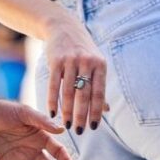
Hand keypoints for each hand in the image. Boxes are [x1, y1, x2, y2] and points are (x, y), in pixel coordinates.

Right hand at [43, 17, 107, 133]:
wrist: (64, 28)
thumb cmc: (83, 51)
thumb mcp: (95, 65)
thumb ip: (98, 86)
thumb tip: (106, 110)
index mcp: (100, 65)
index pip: (99, 93)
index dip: (96, 111)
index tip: (93, 127)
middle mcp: (87, 62)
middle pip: (84, 95)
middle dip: (81, 115)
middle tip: (79, 131)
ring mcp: (71, 60)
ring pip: (68, 92)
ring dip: (67, 111)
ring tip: (66, 125)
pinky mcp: (56, 60)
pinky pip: (53, 85)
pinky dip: (52, 101)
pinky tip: (53, 113)